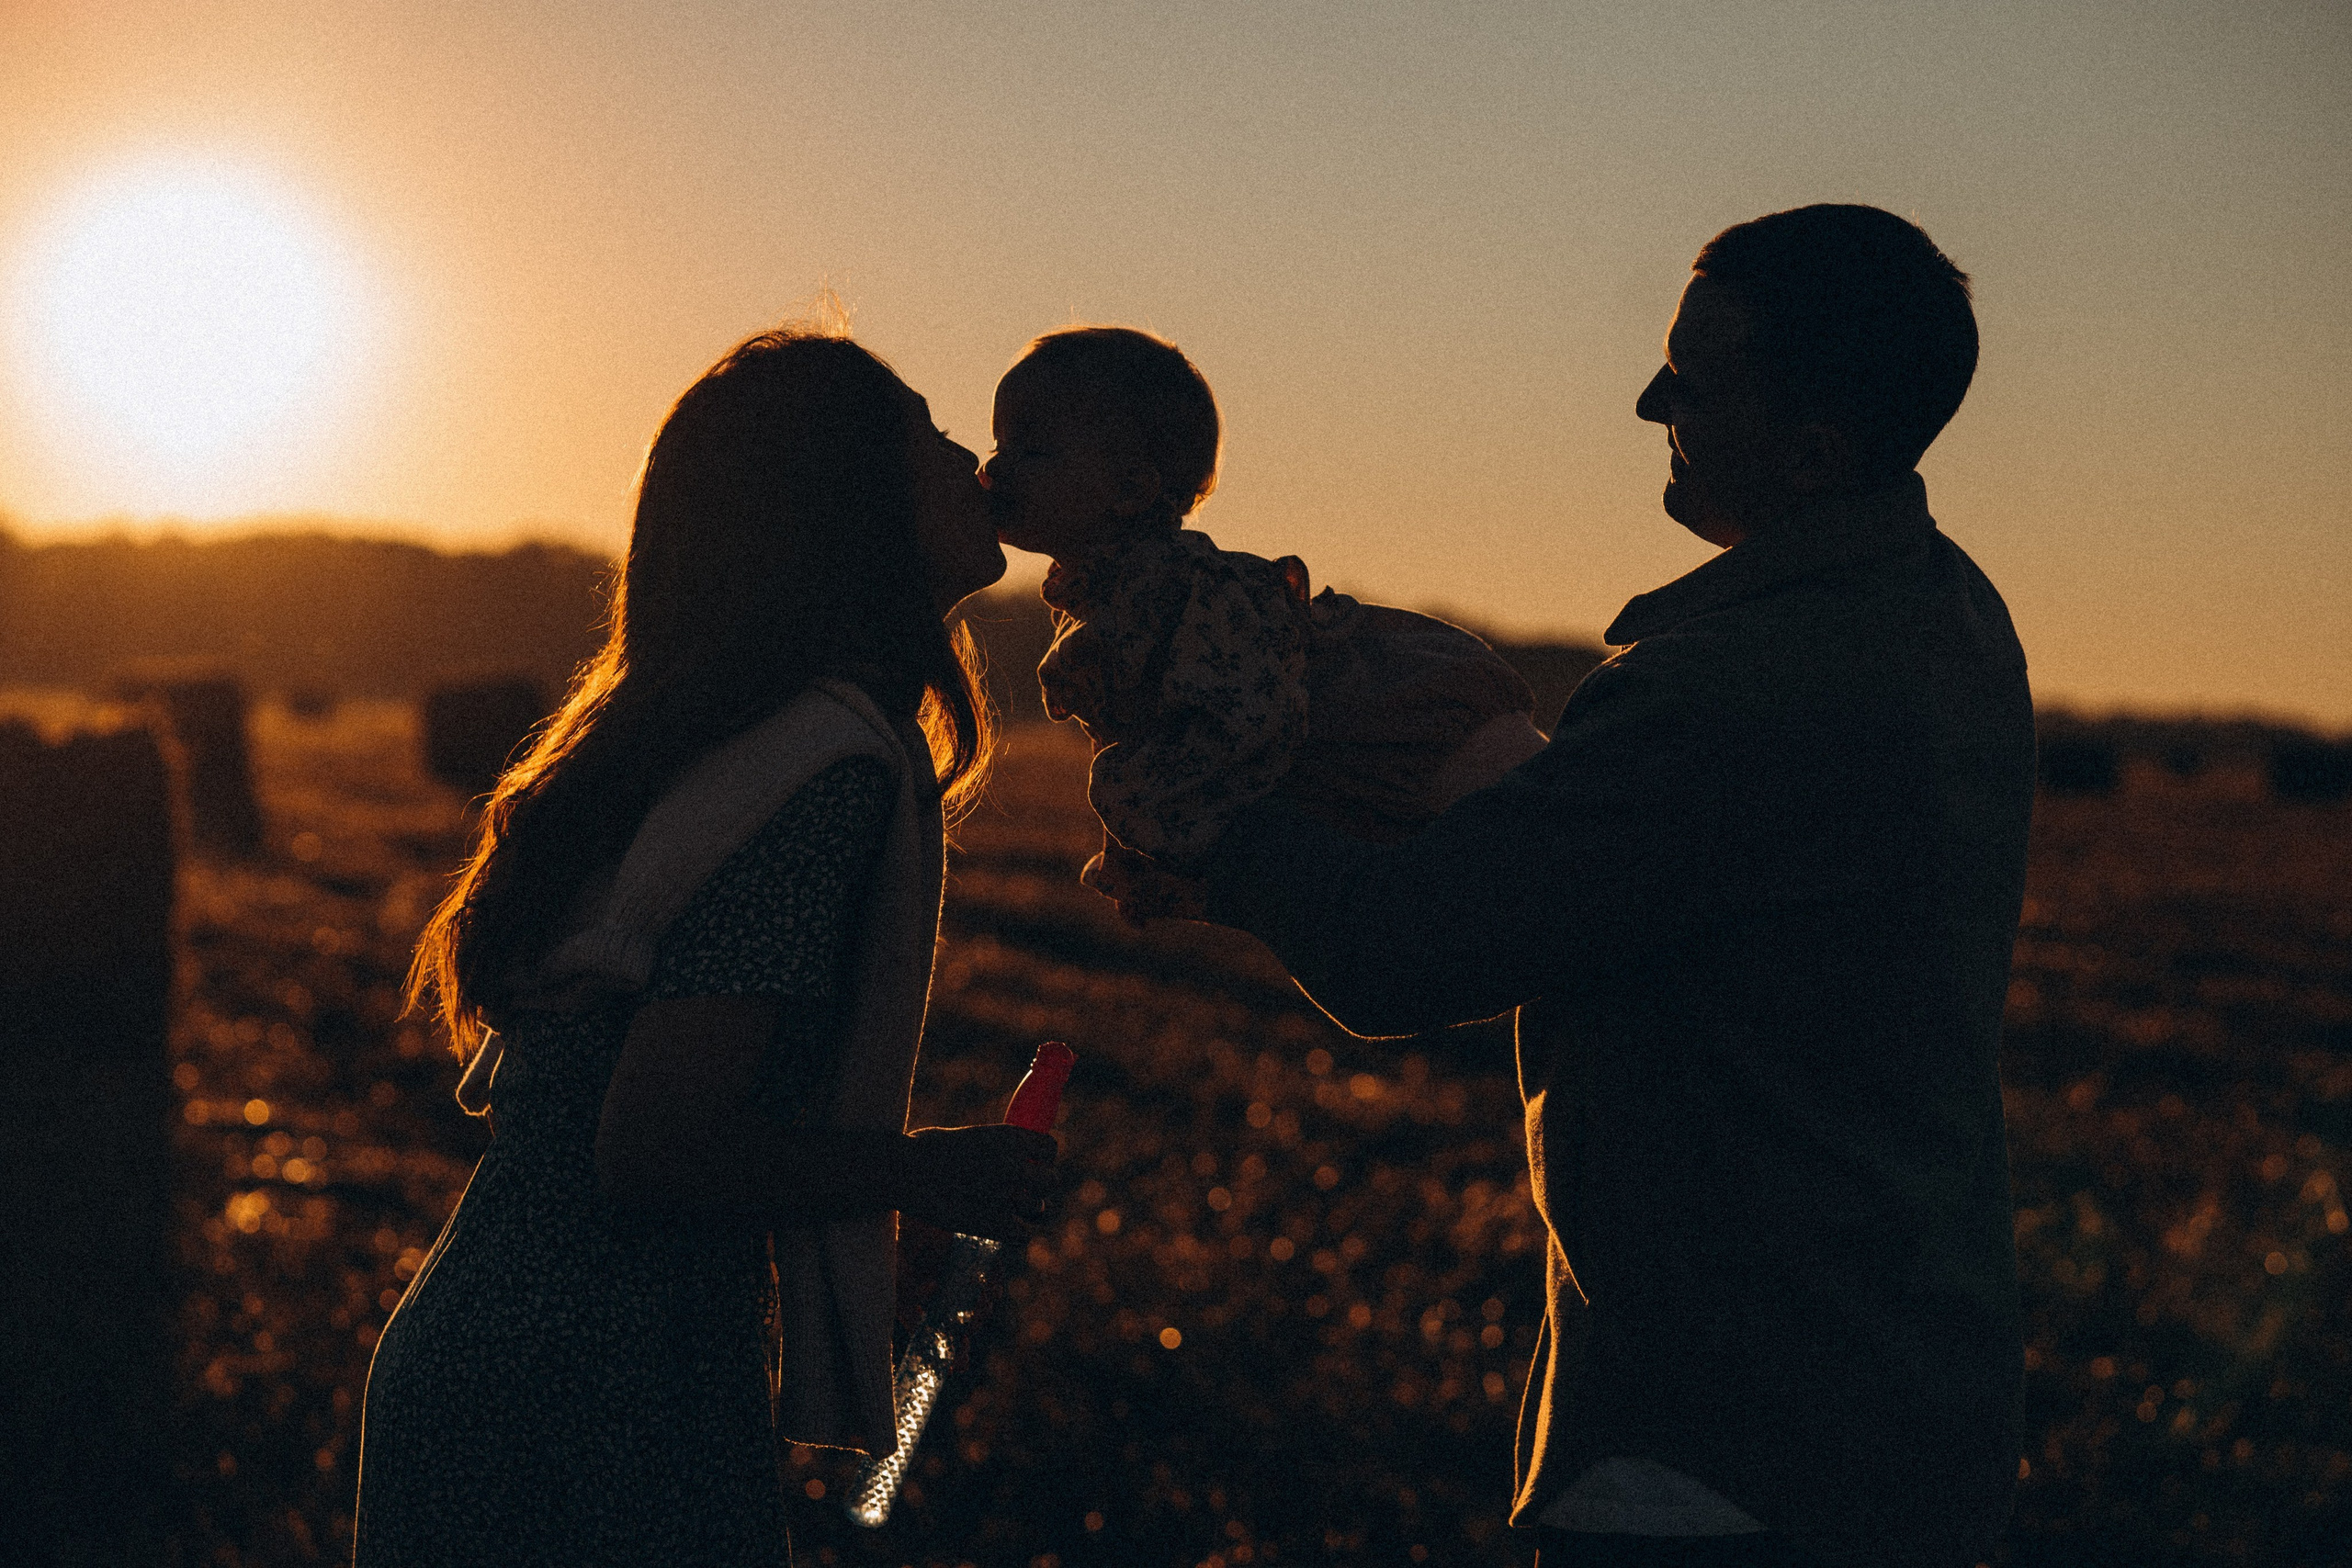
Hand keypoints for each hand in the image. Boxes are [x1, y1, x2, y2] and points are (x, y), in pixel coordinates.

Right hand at [890, 1124, 1058, 1241]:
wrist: (902, 1171)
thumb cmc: (922, 1150)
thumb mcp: (965, 1137)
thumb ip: (992, 1149)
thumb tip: (1000, 1159)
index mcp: (1009, 1137)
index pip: (1049, 1148)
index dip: (1043, 1160)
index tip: (1031, 1166)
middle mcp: (1015, 1164)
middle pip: (1052, 1181)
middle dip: (1040, 1188)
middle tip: (1023, 1193)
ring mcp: (1006, 1195)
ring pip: (1039, 1209)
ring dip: (1028, 1212)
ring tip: (1009, 1212)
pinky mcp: (994, 1223)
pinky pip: (1021, 1234)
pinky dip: (1012, 1234)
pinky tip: (997, 1228)